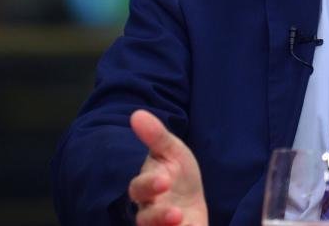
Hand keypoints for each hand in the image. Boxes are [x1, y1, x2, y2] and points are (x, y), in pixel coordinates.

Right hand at [127, 110, 207, 225]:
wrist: (191, 202)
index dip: (149, 185)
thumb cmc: (177, 174)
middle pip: (145, 219)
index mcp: (145, 188)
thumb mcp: (172, 151)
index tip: (165, 179)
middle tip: (175, 213)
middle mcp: (149, 211)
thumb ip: (155, 136)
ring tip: (182, 222)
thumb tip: (137, 114)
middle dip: (159, 217)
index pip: (139, 188)